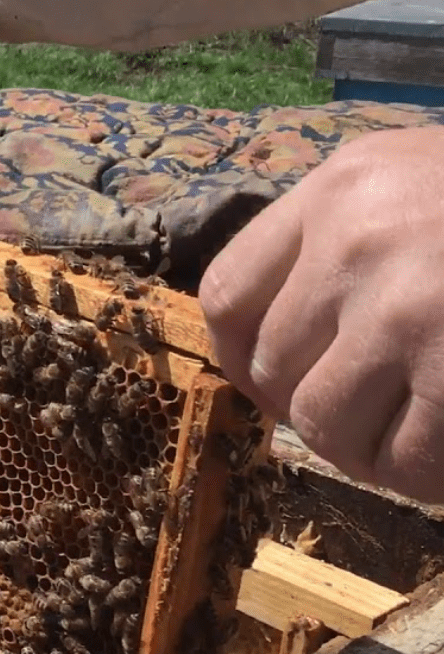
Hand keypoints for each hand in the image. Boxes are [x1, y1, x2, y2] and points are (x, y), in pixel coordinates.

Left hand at [200, 126, 443, 501]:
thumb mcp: (423, 177)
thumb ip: (351, 239)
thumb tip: (284, 346)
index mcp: (343, 188)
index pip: (229, 293)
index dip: (241, 356)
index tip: (273, 381)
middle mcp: (359, 242)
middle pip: (272, 367)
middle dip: (313, 406)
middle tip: (368, 415)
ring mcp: (409, 308)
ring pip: (324, 423)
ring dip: (364, 450)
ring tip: (410, 440)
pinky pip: (408, 460)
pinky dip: (425, 476)